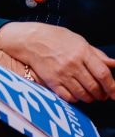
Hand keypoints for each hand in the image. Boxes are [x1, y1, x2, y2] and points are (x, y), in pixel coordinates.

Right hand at [0, 22, 114, 103]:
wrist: (30, 40)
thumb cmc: (56, 38)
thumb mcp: (79, 41)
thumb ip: (97, 54)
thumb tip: (114, 64)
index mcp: (82, 52)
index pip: (103, 74)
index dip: (112, 86)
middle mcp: (73, 64)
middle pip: (94, 87)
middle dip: (102, 94)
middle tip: (103, 95)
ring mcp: (61, 74)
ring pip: (83, 94)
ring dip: (90, 98)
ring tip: (91, 95)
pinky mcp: (51, 81)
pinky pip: (68, 97)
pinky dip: (76, 99)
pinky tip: (76, 94)